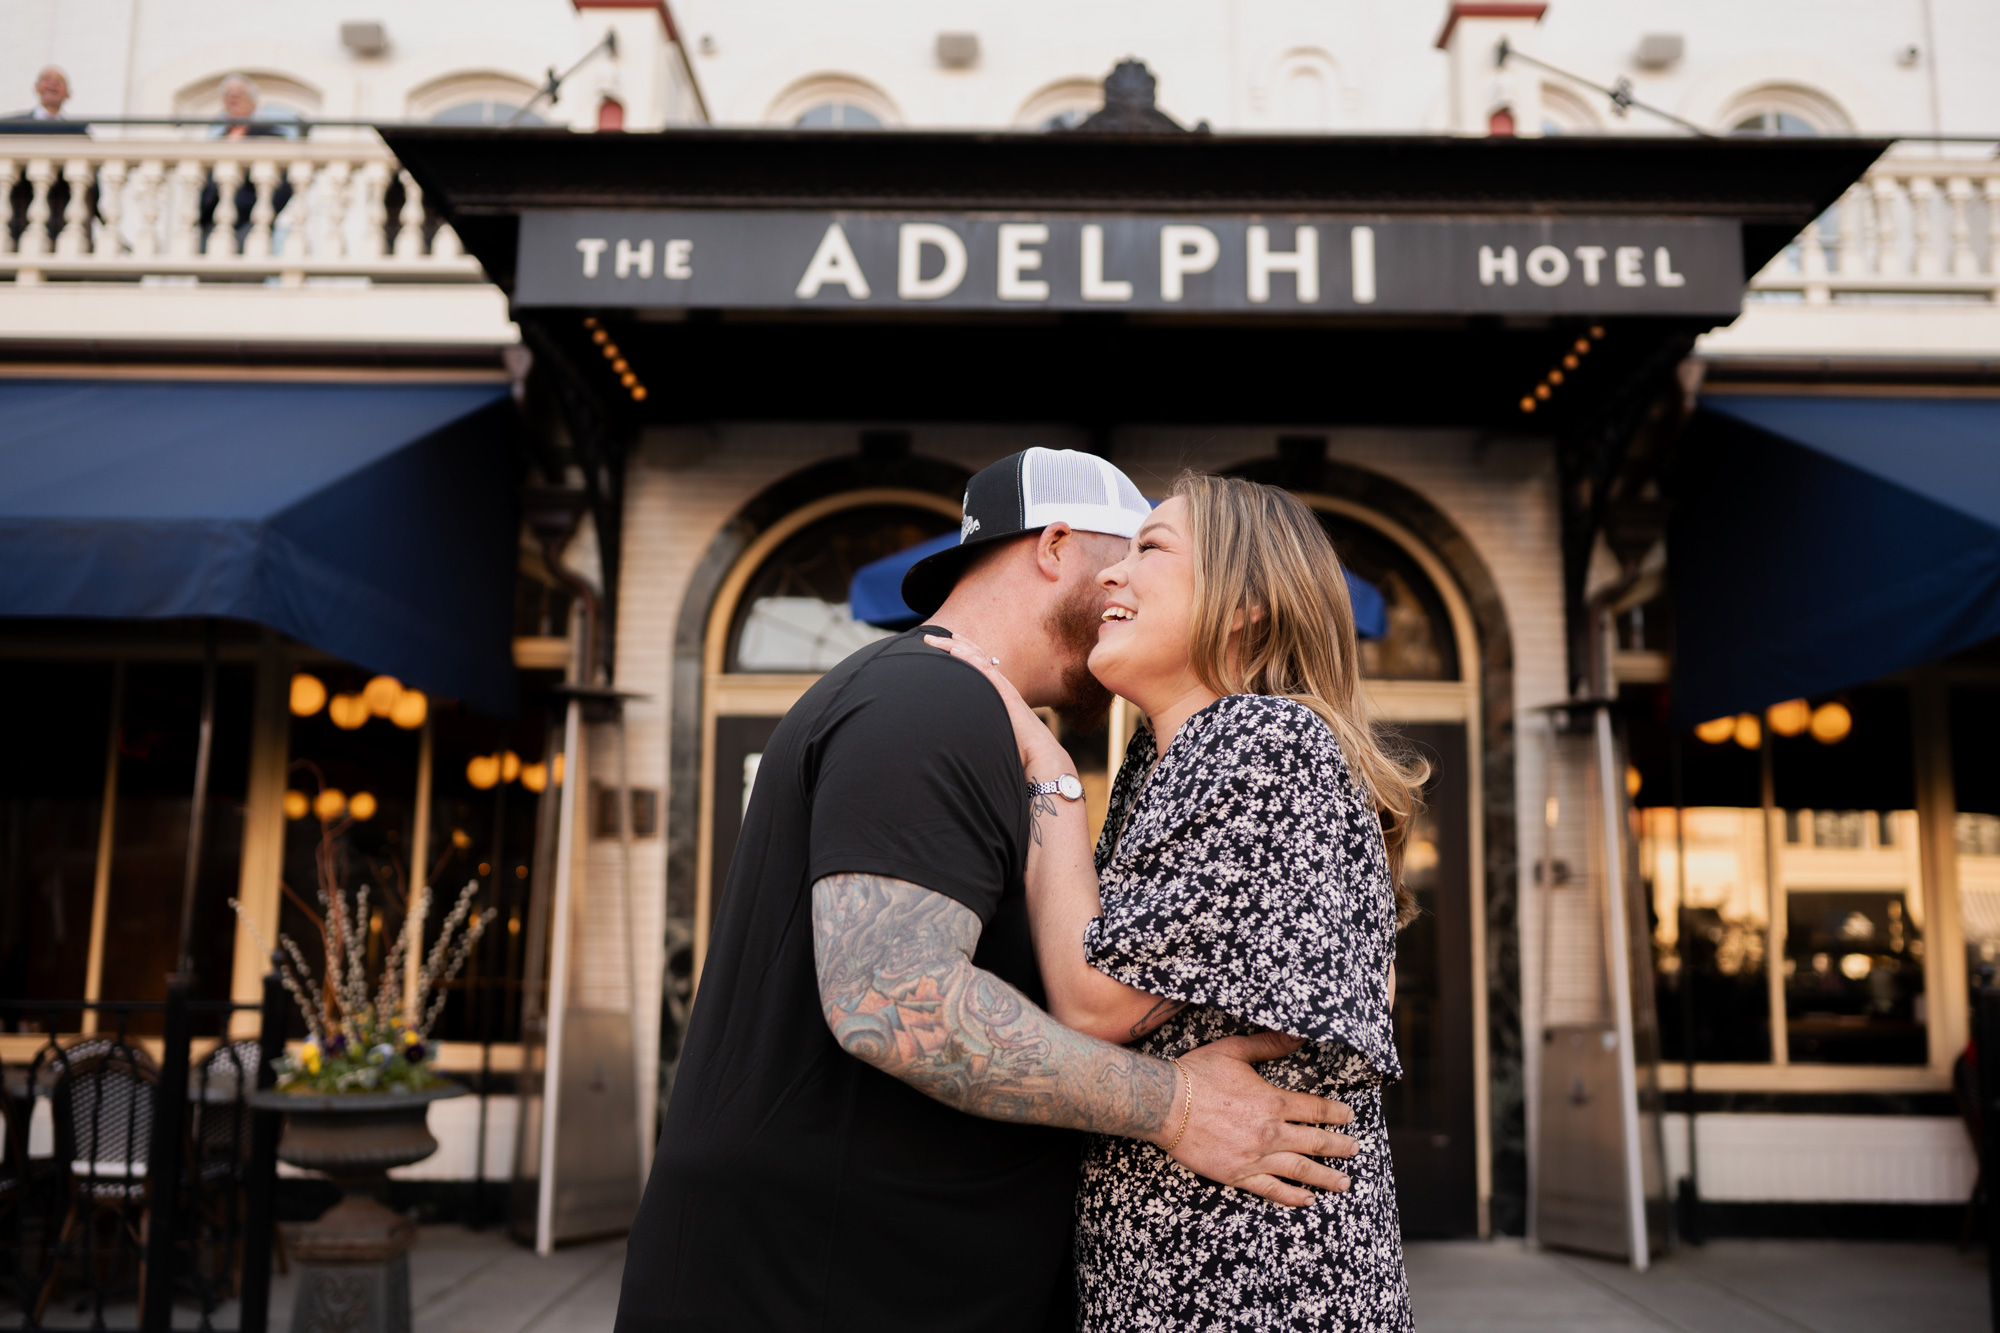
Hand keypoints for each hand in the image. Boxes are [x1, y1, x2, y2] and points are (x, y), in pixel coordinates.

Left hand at [923, 632, 1066, 770]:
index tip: (943, 641)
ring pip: (976, 657)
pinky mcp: (1005, 692)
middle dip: (950, 643)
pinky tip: (954, 651)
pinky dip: (968, 658)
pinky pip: (985, 670)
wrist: (1037, 750)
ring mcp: (1002, 685)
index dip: (960, 649)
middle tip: (929, 636)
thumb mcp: (991, 725)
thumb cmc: (1016, 743)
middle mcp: (998, 682)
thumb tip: (958, 725)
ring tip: (935, 640)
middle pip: (974, 654)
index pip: (976, 661)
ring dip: (954, 646)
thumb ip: (978, 719)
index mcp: (995, 688)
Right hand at [1163, 1031, 1358, 1207]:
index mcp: (1273, 1101)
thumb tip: (1299, 1035)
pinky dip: (1293, 1196)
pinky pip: (1272, 1190)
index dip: (1337, 1114)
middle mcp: (1271, 1132)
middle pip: (1316, 1142)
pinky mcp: (1238, 1174)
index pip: (1316, 1110)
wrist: (1164, 1104)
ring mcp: (1255, 1157)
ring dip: (1327, 1177)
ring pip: (1301, 1171)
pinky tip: (1307, 1199)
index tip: (1349, 1117)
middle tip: (1355, 1149)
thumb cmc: (1197, 1074)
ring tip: (1344, 1182)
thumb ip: (1269, 1044)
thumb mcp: (1235, 1051)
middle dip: (1340, 1147)